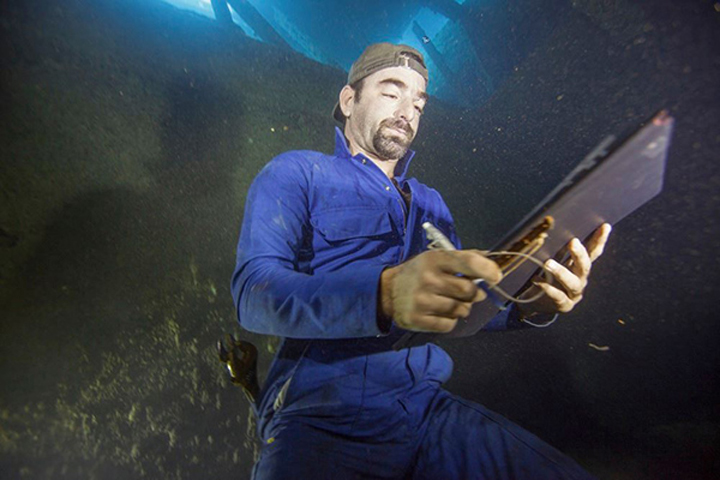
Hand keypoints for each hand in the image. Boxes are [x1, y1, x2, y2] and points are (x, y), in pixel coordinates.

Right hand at [380, 249, 501, 332]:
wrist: (388, 291)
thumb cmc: (419, 273)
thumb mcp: (437, 258)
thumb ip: (464, 258)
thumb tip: (493, 260)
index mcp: (434, 259)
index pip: (467, 262)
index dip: (487, 269)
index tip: (497, 276)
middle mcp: (427, 279)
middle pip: (468, 291)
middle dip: (473, 293)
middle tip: (467, 292)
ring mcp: (421, 300)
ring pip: (461, 310)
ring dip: (462, 308)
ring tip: (449, 302)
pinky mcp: (417, 319)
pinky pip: (449, 324)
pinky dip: (450, 321)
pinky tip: (440, 313)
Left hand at [517, 223, 611, 317]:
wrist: (538, 304)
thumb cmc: (548, 278)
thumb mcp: (556, 263)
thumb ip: (559, 250)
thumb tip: (556, 227)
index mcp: (580, 268)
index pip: (593, 252)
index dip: (600, 240)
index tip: (605, 226)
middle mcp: (581, 280)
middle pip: (585, 267)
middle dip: (580, 254)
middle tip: (573, 242)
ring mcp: (573, 294)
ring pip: (572, 283)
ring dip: (561, 272)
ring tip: (548, 263)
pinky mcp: (563, 305)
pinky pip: (556, 296)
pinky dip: (546, 287)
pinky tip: (536, 279)